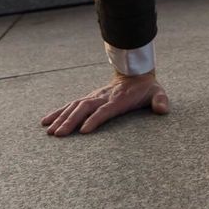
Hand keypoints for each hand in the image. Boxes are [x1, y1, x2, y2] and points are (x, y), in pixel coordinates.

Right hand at [40, 71, 169, 135]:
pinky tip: (46, 121)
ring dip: (61, 118)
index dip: (95, 119)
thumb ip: (160, 100)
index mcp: (119, 99)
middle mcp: (103, 97)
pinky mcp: (88, 99)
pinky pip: (71, 105)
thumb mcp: (157, 92)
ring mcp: (94, 97)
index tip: (84, 130)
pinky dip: (58, 112)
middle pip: (85, 108)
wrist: (134, 73)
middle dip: (71, 121)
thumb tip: (163, 108)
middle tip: (58, 135)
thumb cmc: (146, 88)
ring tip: (48, 131)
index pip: (105, 109)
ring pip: (74, 106)